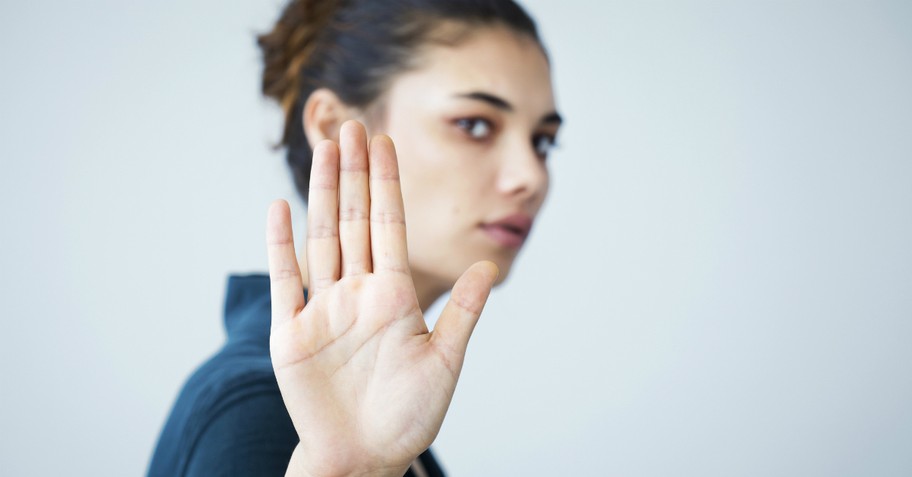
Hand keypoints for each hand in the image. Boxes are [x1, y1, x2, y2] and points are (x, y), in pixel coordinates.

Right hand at [266, 120, 498, 476]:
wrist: (364, 456)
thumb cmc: (408, 415)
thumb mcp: (443, 363)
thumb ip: (461, 313)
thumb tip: (487, 266)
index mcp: (394, 296)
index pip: (389, 226)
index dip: (387, 184)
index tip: (385, 142)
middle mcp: (357, 294)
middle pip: (354, 221)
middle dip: (355, 173)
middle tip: (353, 125)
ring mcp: (323, 309)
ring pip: (322, 239)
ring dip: (322, 195)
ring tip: (323, 150)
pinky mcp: (292, 333)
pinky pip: (285, 281)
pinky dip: (280, 246)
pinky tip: (280, 209)